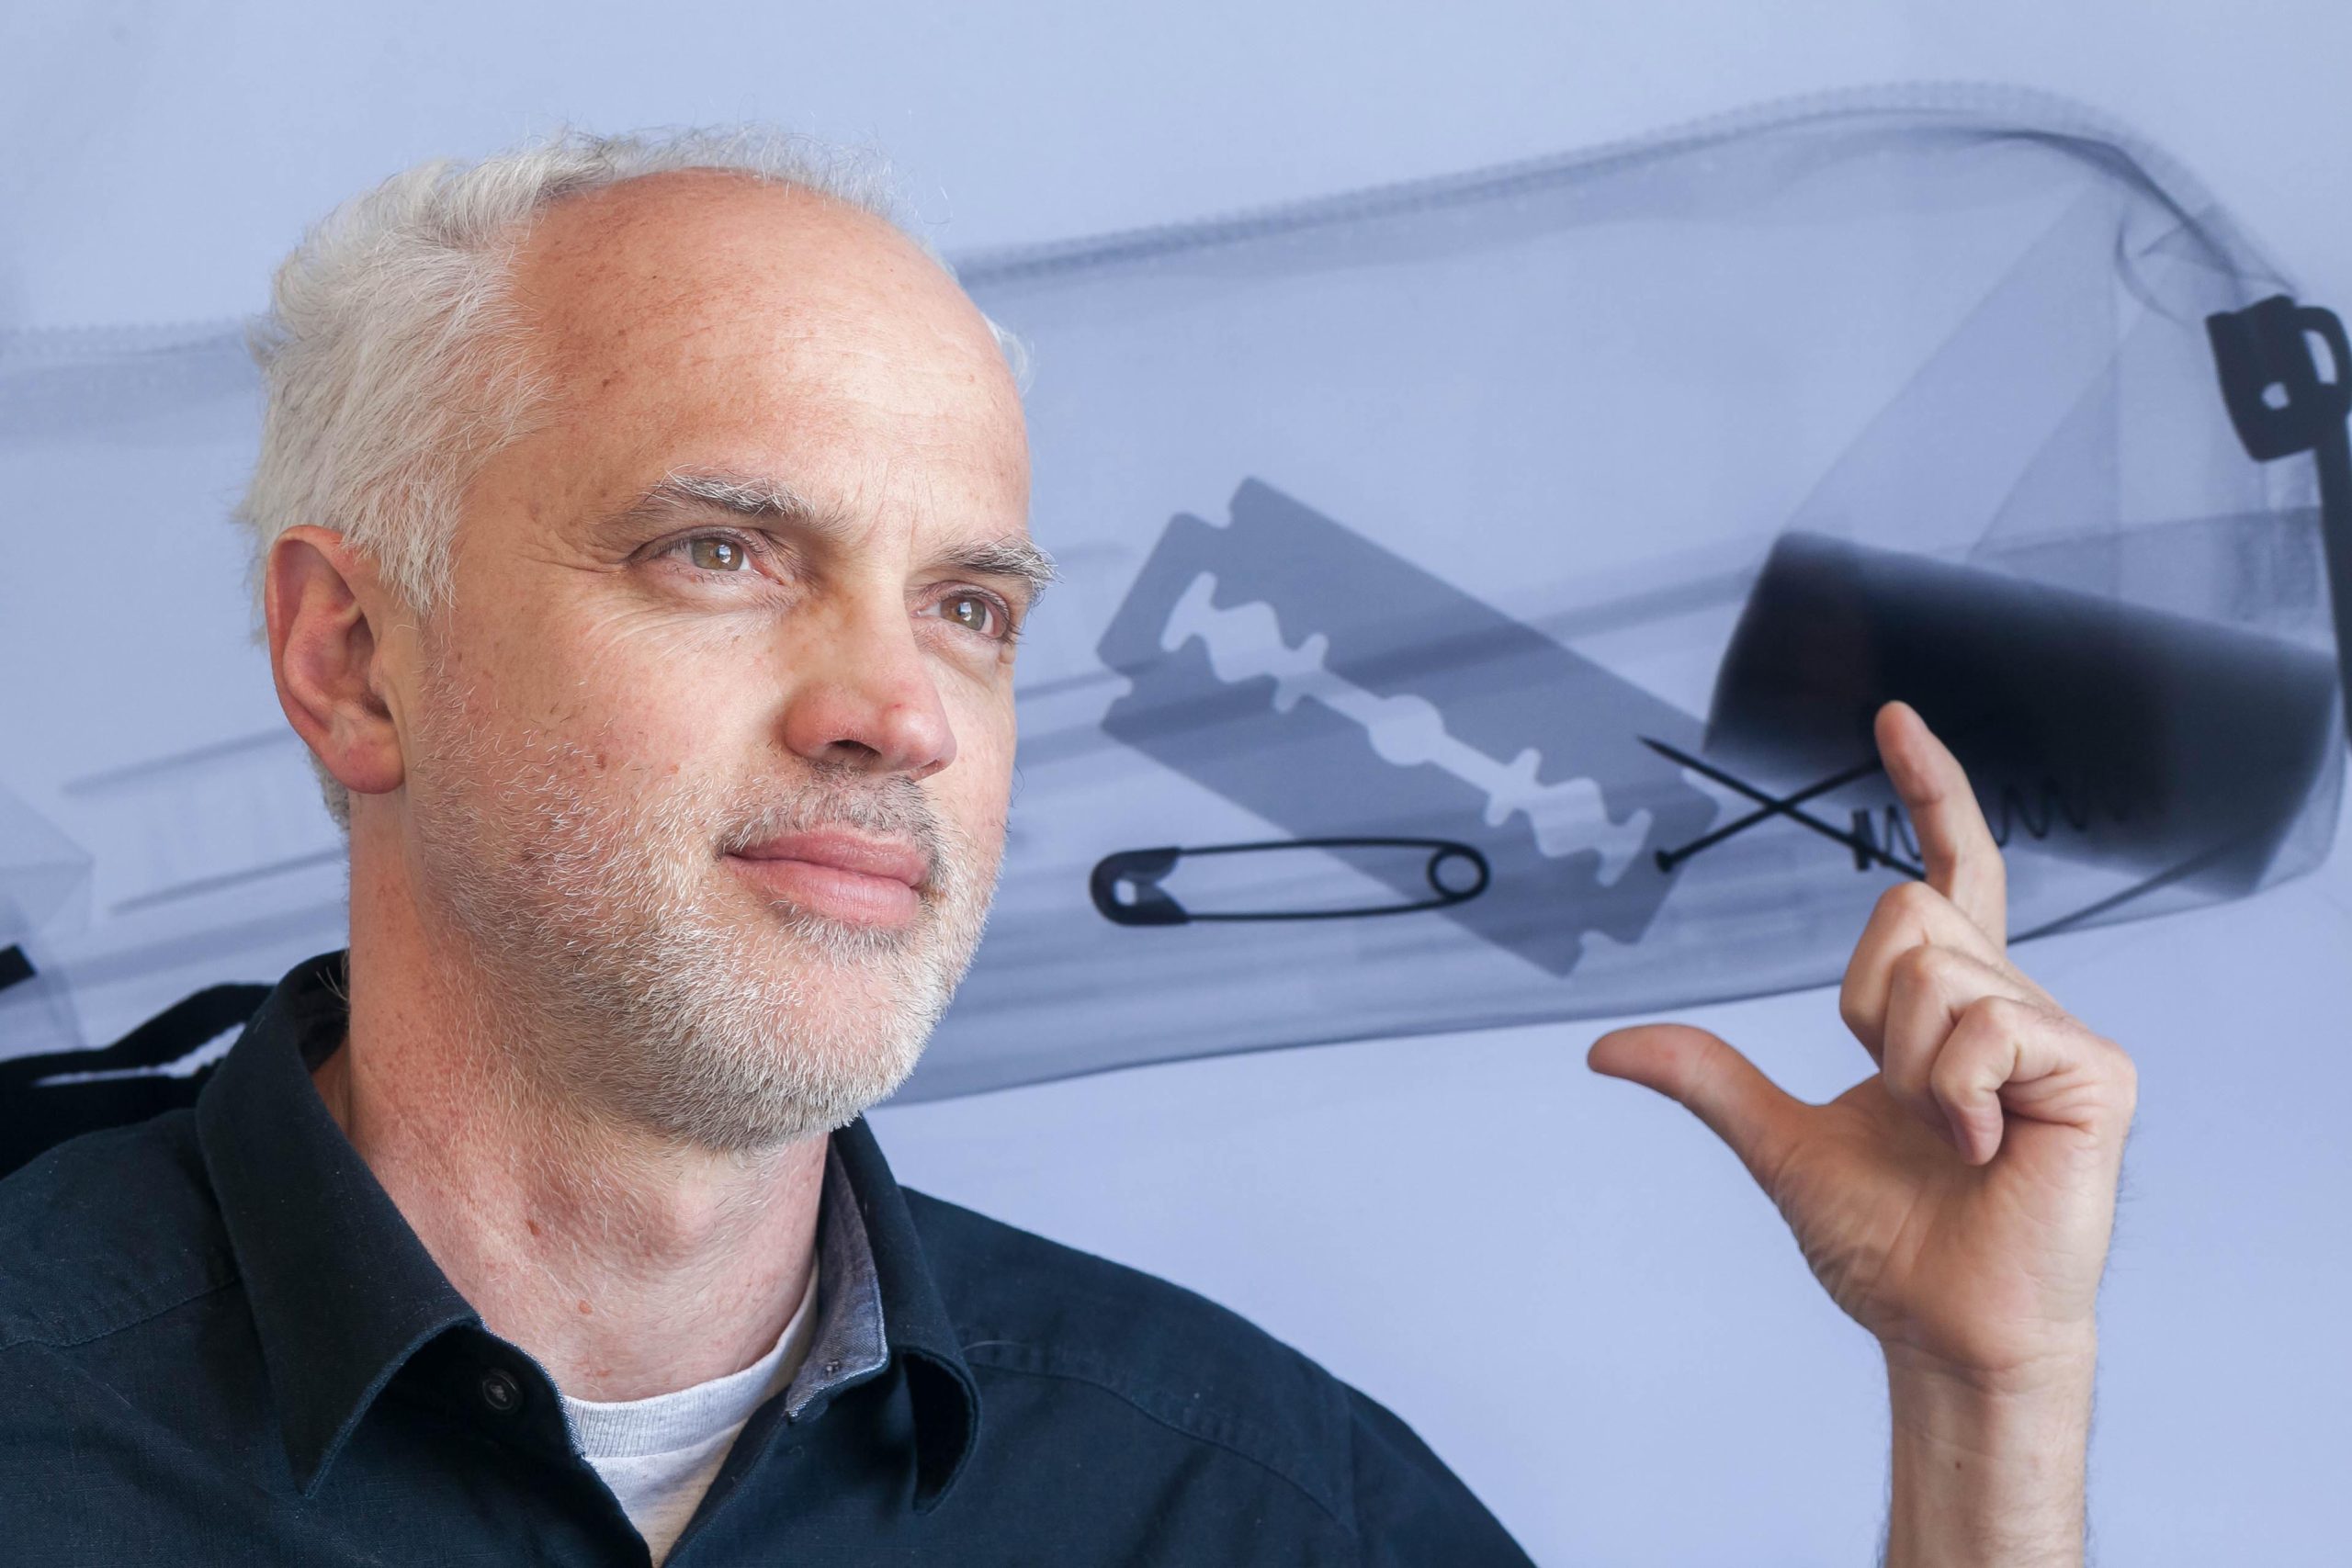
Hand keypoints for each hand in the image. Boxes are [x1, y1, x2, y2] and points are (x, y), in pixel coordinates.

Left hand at [1587, 701, 2138, 1387]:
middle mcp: (2009, 1001)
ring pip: (1935, 972)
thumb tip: (1606, 1047)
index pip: (1946, 870)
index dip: (1928, 789)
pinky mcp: (2095, 1072)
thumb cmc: (1889, 1244)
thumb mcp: (1776, 1142)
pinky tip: (1984, 1145)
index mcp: (1949, 1006)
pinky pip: (1987, 1027)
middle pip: (1904, 912)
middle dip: (1868, 1009)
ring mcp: (2058, 1032)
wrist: (1945, 1328)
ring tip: (1951, 1135)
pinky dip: (1958, 1092)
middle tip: (1905, 1102)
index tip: (1892, 717)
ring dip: (1911, 1067)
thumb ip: (1707, 1077)